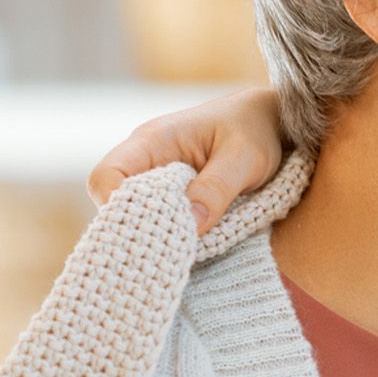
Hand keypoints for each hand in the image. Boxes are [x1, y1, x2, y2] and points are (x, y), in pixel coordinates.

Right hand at [86, 86, 285, 235]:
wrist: (271, 123)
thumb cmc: (255, 131)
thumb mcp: (245, 158)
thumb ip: (217, 189)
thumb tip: (189, 224)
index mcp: (153, 140)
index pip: (106, 176)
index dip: (115, 206)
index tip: (147, 231)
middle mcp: (145, 159)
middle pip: (115, 201)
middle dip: (134, 228)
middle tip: (166, 252)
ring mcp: (156, 176)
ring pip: (136, 213)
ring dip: (155, 233)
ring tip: (179, 253)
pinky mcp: (173, 194)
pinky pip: (159, 217)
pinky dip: (170, 233)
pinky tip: (189, 247)